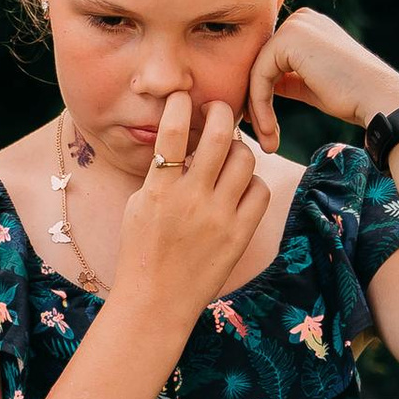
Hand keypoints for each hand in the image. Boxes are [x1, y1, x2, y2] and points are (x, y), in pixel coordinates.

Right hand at [113, 96, 271, 329]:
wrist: (156, 302)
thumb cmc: (141, 252)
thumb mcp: (138, 207)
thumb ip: (160, 175)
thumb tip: (181, 143)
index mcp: (159, 191)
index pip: (171, 132)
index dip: (179, 104)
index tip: (183, 97)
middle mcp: (191, 200)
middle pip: (218, 135)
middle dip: (220, 112)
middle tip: (218, 110)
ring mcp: (219, 218)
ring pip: (245, 159)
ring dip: (237, 149)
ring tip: (228, 154)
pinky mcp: (240, 235)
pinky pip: (260, 192)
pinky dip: (251, 184)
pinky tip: (239, 188)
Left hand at [244, 8, 398, 152]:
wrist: (377, 98)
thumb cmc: (352, 96)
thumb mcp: (313, 85)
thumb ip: (289, 79)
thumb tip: (263, 86)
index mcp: (308, 26)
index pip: (270, 60)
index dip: (262, 93)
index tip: (263, 125)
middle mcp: (300, 19)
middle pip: (260, 64)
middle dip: (256, 102)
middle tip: (264, 137)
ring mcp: (295, 25)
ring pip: (257, 72)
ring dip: (258, 109)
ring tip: (268, 140)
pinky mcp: (288, 39)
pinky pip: (259, 76)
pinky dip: (261, 106)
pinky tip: (269, 129)